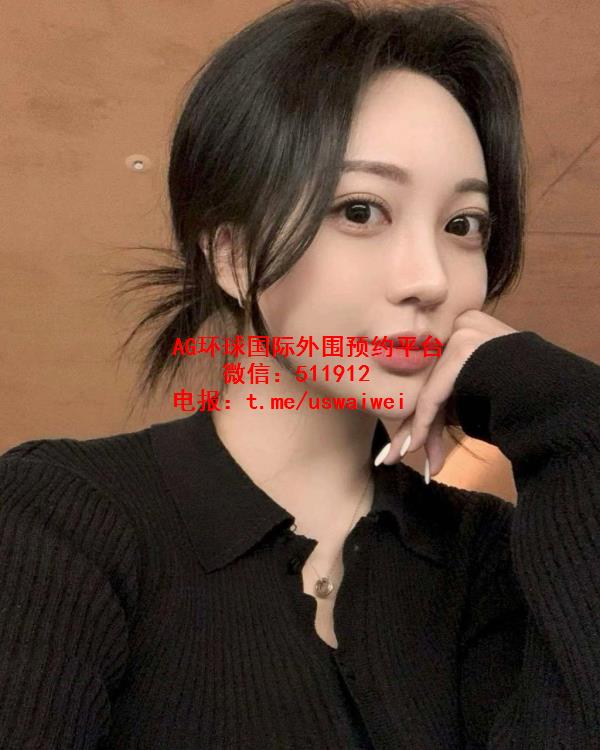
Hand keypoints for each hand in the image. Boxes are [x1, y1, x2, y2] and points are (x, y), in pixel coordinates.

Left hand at [377, 310, 517, 479]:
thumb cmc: (519, 397)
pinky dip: (421, 423)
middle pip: (430, 384)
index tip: (410, 441)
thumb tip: (415, 424)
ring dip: (414, 430)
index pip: (436, 375)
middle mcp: (463, 325)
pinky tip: (413, 445)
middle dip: (414, 424)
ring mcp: (464, 334)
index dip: (422, 412)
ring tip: (399, 455)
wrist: (554, 397)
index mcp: (466, 328)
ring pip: (428, 391)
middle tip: (397, 452)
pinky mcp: (464, 351)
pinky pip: (433, 395)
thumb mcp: (476, 394)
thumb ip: (447, 399)